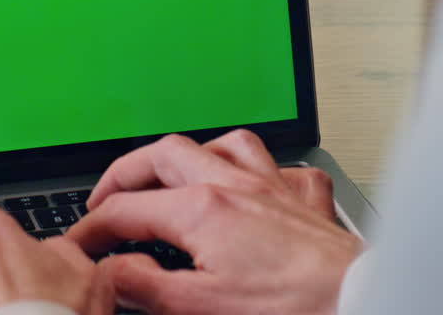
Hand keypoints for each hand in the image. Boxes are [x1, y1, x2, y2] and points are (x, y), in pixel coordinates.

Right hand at [67, 130, 360, 314]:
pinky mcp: (306, 201)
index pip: (126, 210)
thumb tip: (111, 272)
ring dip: (190, 156)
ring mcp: (273, 187)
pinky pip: (281, 166)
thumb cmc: (295, 307)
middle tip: (106, 200)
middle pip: (163, 155)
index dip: (93, 228)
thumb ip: (147, 286)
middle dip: (125, 174)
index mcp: (202, 210)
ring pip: (223, 144)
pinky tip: (255, 183)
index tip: (80, 245)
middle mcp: (235, 185)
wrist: (362, 301)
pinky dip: (260, 169)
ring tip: (172, 175)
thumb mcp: (203, 308)